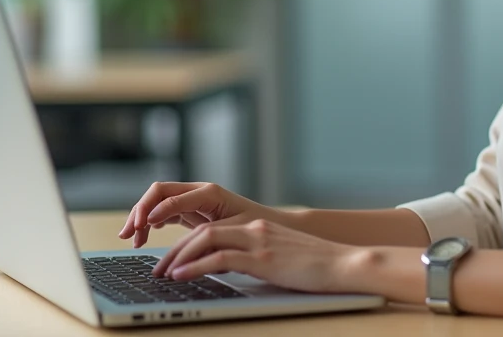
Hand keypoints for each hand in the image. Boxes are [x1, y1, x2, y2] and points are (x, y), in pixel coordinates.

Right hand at [118, 182, 275, 248]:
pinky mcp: (190, 212)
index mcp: (208, 192)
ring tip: (132, 239)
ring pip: (157, 201)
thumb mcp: (232, 231)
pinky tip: (143, 237)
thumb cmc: (256, 226)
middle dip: (139, 210)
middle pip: (158, 192)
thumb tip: (183, 247)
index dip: (154, 210)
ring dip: (141, 217)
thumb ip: (206, 234)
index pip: (171, 195)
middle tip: (129, 234)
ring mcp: (192, 200)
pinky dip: (150, 223)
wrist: (271, 226)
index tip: (143, 228)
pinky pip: (163, 213)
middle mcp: (197, 191)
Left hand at [152, 218, 366, 293]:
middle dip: (175, 250)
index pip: (211, 228)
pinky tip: (183, 276)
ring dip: (179, 257)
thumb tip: (229, 270)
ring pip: (206, 239)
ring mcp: (258, 240)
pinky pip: (220, 258)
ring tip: (164, 274)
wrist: (344, 264)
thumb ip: (255, 257)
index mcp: (257, 226)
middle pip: (202, 231)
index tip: (171, 261)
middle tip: (158, 270)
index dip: (186, 244)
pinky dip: (197, 266)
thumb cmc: (316, 267)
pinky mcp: (263, 257)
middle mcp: (254, 228)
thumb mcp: (280, 257)